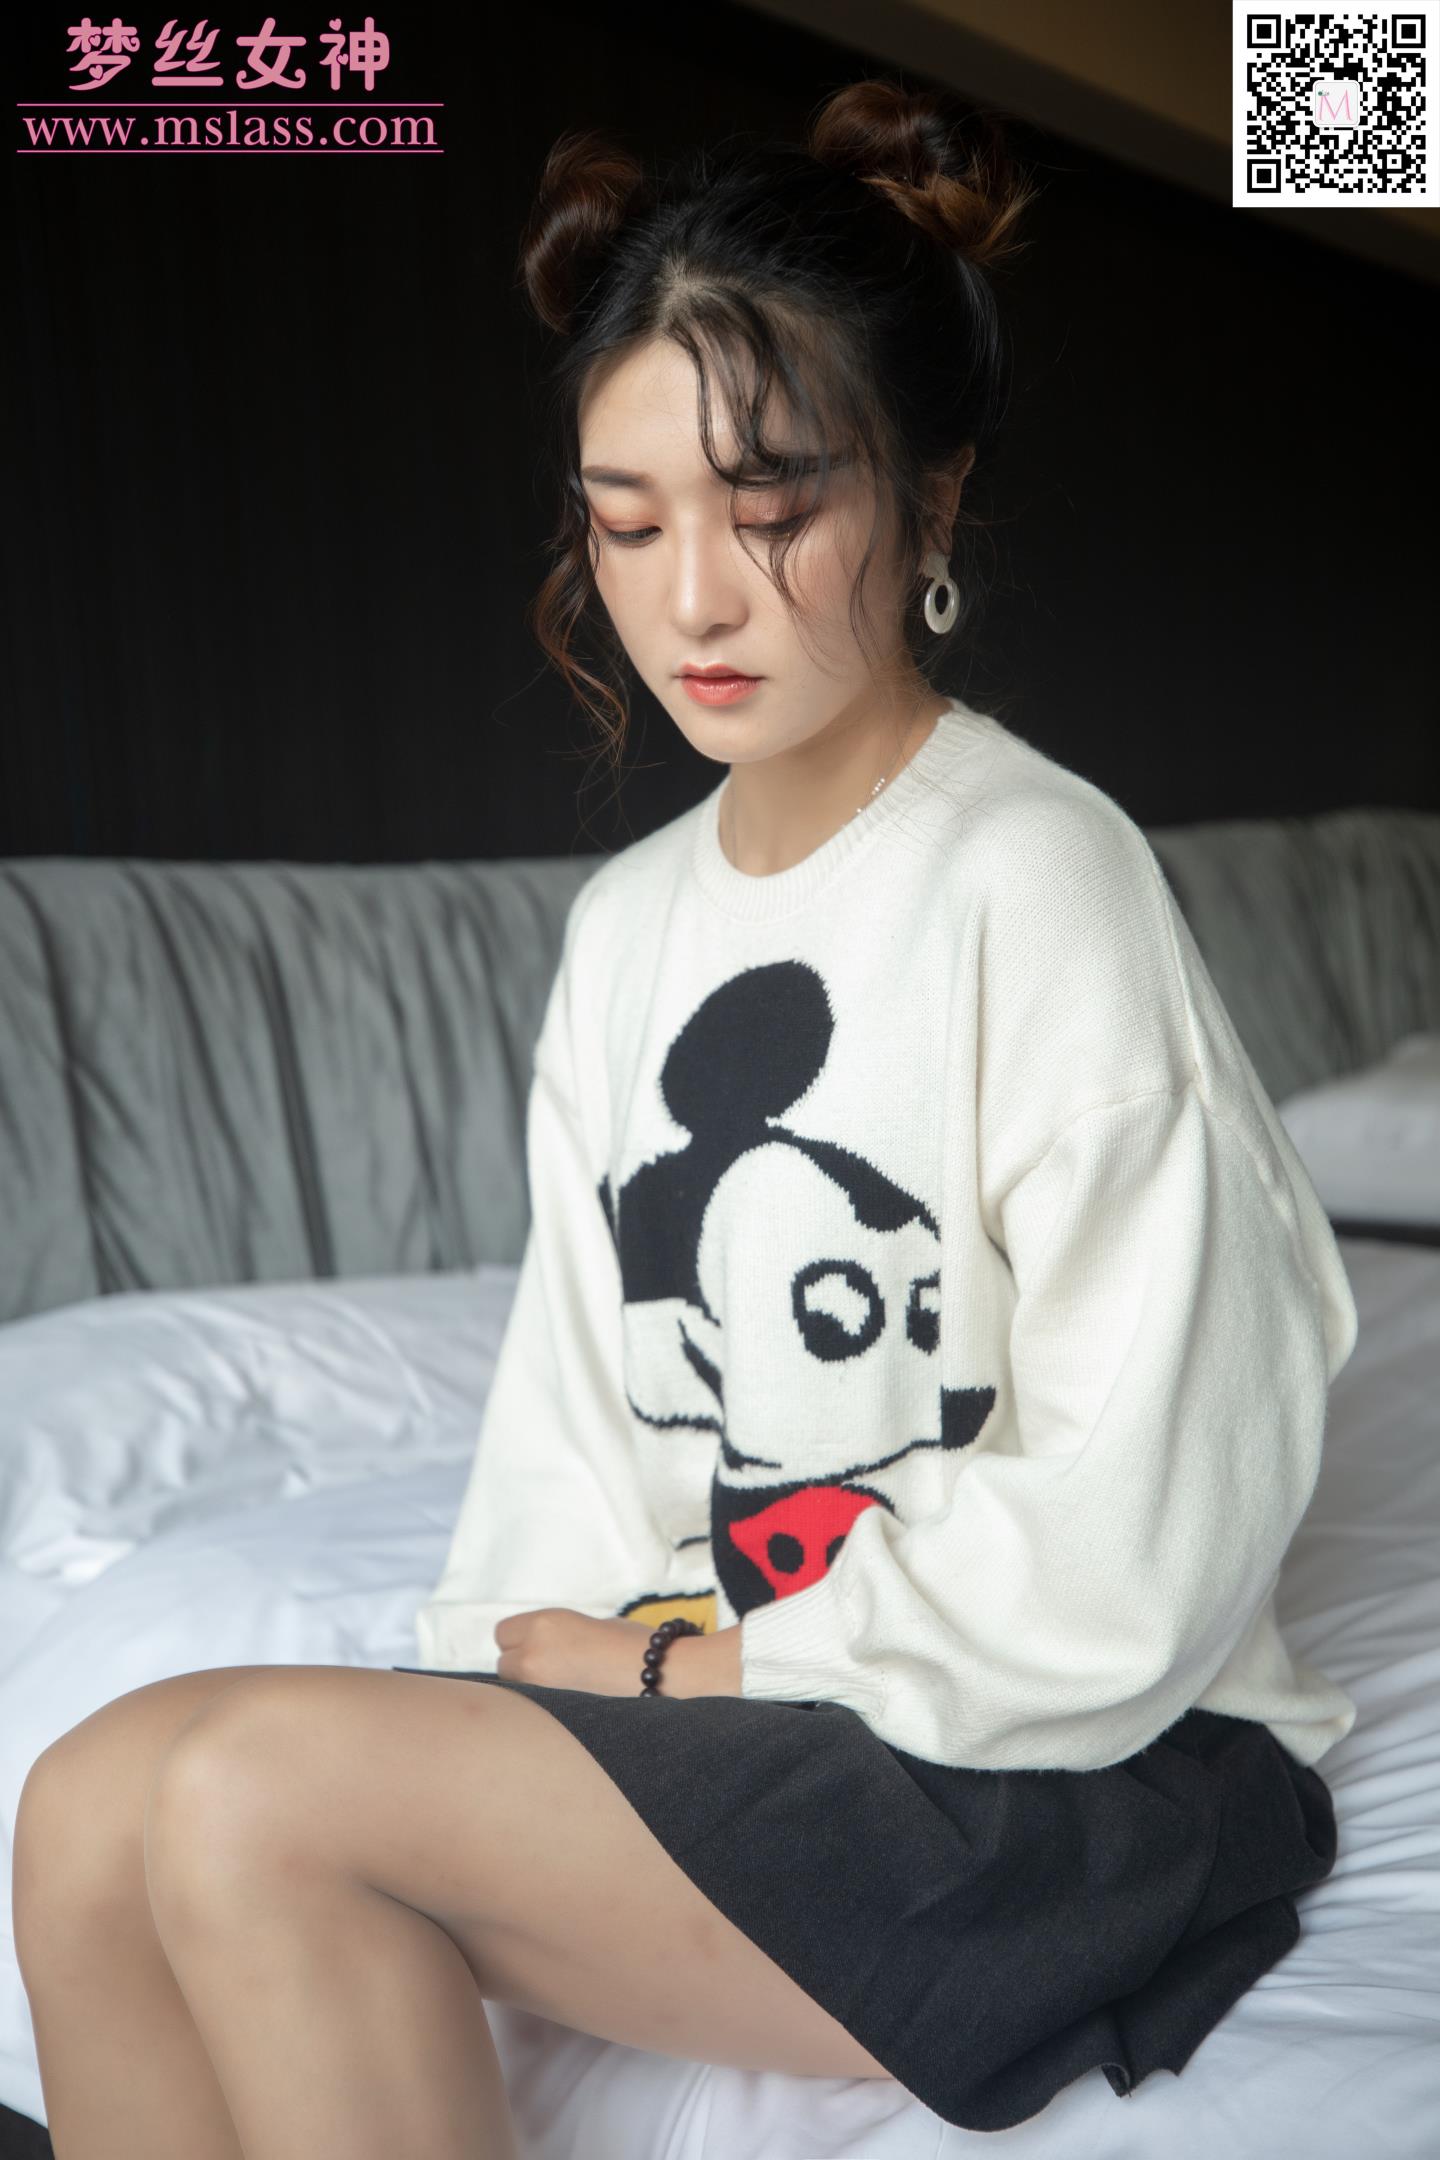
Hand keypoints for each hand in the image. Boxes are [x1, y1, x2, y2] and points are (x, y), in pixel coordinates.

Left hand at [494, 1608, 742, 1697]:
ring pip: (515, 1692)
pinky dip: (543, 1712)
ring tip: (565, 1693)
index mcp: (545, 1624)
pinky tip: (568, 1713)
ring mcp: (541, 1689)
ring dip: (531, 1691)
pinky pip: (533, 1712)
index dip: (520, 1640)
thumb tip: (547, 1651)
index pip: (503, 1634)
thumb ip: (561, 1636)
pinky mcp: (554, 1716)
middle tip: (554, 1672)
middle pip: (503, 1664)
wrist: (665, 1677)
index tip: (540, 1646)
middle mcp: (533, 1654)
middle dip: (522, 1667)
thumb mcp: (594, 1626)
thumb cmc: (637, 1647)